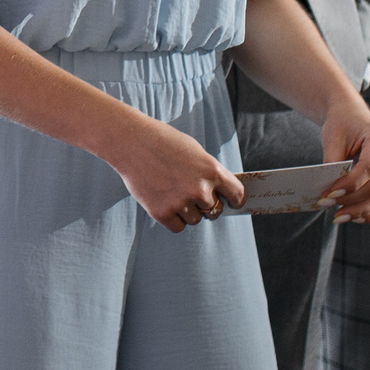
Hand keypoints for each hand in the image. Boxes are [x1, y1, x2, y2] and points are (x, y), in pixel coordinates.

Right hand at [103, 116, 242, 232]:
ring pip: (195, 220)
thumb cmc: (164, 143)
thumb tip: (220, 194)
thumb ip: (209, 173)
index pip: (236, 194)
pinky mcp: (162, 213)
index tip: (232, 204)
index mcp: (212, 170)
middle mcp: (200, 189)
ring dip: (187, 211)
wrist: (132, 143)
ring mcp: (181, 202)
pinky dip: (173, 219)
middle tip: (191, 195)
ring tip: (172, 192)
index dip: (235, 201)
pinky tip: (164, 201)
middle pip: (214, 211)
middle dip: (207, 206)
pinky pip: (177, 226)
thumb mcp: (195, 152)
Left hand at [314, 98, 369, 224]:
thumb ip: (332, 163)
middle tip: (327, 204)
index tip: (330, 194)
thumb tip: (329, 192)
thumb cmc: (341, 124)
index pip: (369, 168)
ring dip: (359, 211)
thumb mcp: (333, 138)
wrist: (353, 116)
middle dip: (351, 200)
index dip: (350, 184)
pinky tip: (353, 218)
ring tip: (338, 216)